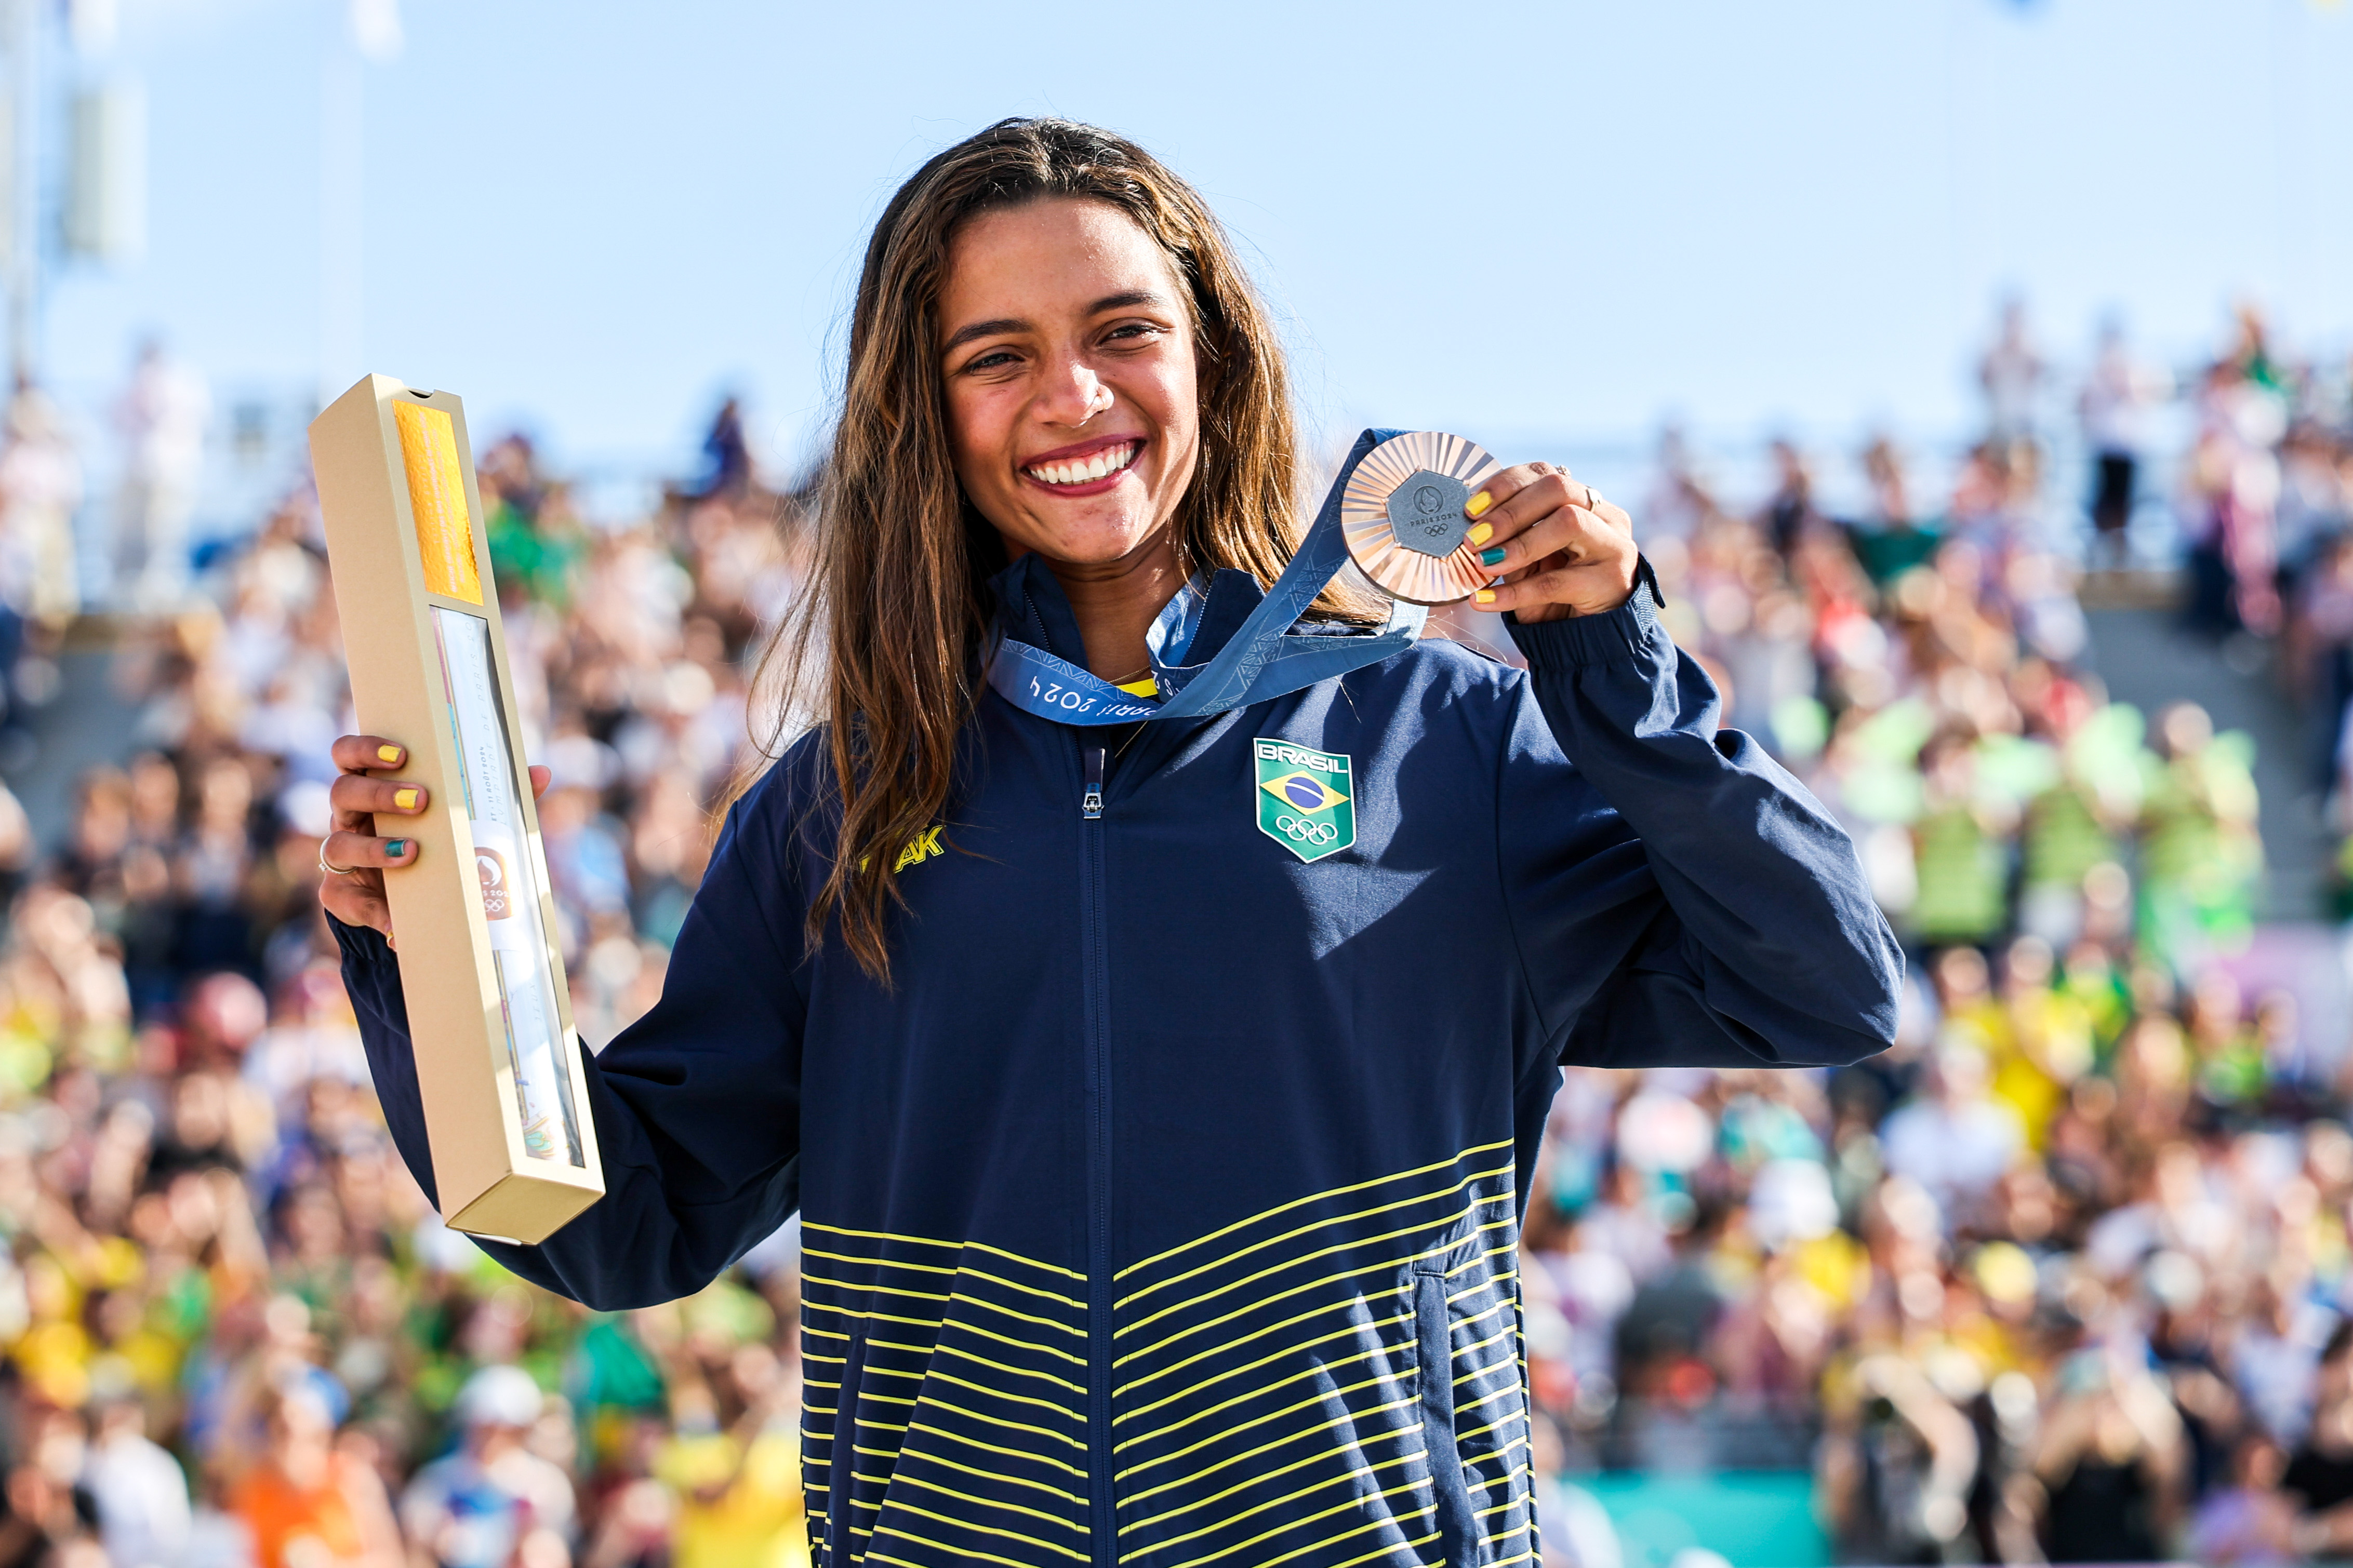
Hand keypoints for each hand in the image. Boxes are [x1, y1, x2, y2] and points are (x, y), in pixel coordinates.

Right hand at [320, 733, 550, 947]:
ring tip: (414, 851)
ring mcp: (342, 855)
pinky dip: (377, 912)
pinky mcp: (341, 895)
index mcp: (374, 787)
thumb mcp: (463, 820)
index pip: (349, 755)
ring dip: (375, 847)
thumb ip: (498, 796)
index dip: (364, 749)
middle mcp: (350, 817)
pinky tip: (398, 924)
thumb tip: (541, 773)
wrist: (412, 900)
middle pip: (343, 792)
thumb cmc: (437, 843)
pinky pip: (349, 901)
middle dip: (380, 793)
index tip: (400, 753)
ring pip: (339, 843)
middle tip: (422, 799)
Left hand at [1459, 461, 1637, 622]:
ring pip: (1568, 522)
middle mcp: (1605, 516)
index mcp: (1584, 503)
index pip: (1546, 474)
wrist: (1597, 638)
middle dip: (1509, 511)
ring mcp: (1613, 545)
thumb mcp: (1532, 562)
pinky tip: (1484, 601)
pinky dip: (1513, 592)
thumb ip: (1509, 541)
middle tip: (1473, 538)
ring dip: (1518, 543)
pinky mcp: (1611, 581)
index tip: (1471, 508)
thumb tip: (1468, 531)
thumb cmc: (1561, 594)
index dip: (1506, 485)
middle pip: (1558, 489)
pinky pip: (1556, 582)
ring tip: (1483, 564)